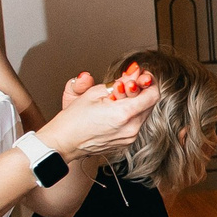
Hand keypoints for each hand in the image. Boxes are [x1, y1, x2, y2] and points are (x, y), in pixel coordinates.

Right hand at [38, 77, 160, 161]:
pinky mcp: (126, 143)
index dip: (148, 82)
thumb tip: (135, 73)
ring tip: (115, 100)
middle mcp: (130, 128)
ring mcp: (129, 138)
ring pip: (143, 114)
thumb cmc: (73, 119)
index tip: (141, 76)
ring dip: (134, 103)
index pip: (152, 94)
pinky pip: (135, 124)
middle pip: (149, 104)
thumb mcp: (95, 93)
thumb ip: (121, 81)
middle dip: (140, 92)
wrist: (63, 143)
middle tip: (126, 85)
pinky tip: (114, 112)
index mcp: (124, 114)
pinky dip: (129, 115)